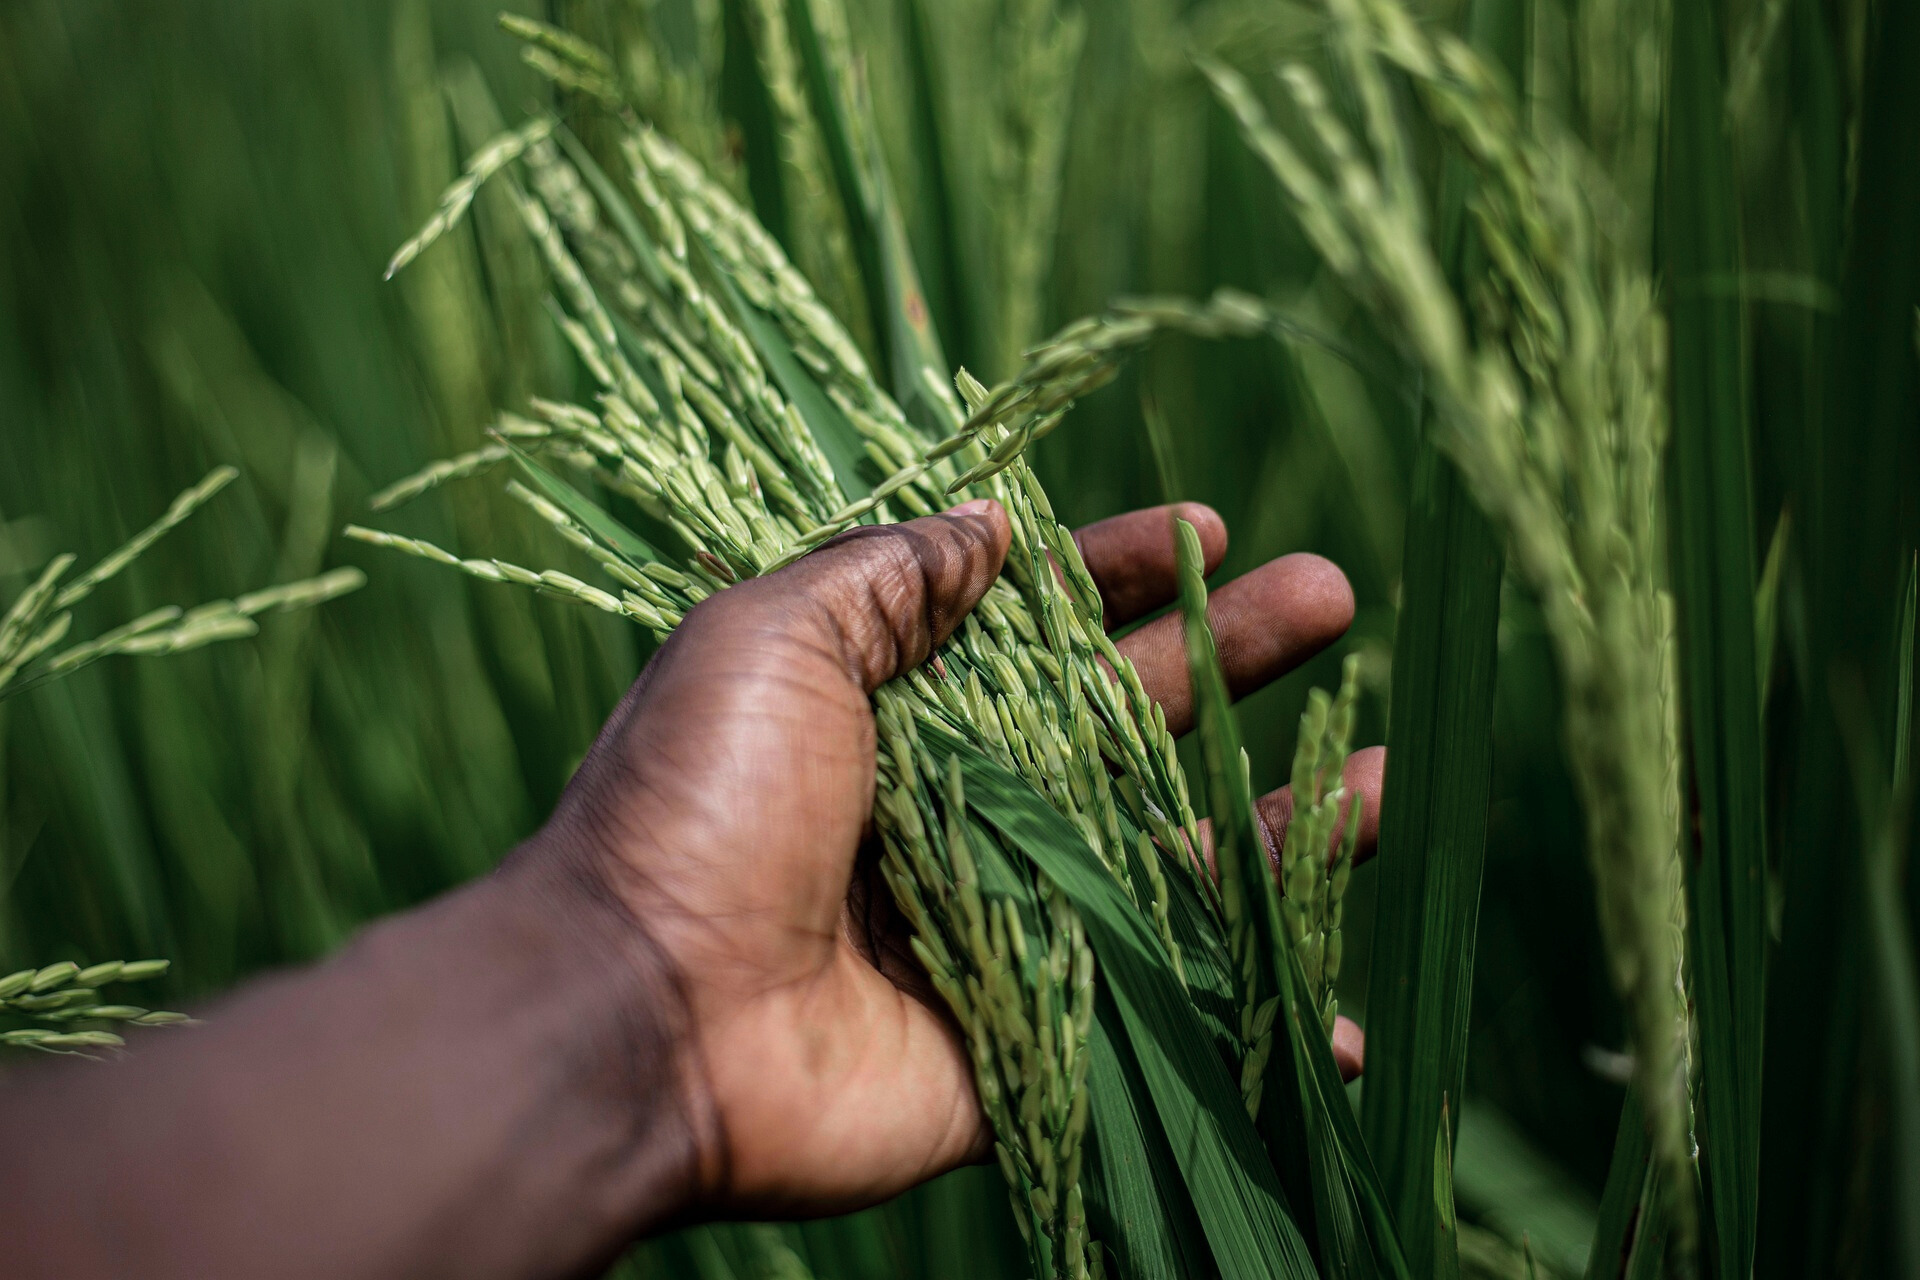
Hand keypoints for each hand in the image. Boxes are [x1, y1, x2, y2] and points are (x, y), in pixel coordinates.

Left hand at [535, 498, 1382, 1221]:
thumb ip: (887, 578)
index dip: (1124, 574)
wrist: (643, 1013)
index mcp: (898, 709)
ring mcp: (1000, 922)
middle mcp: (959, 807)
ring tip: (1387, 780)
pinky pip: (1158, 1015)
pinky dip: (1248, 1021)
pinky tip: (1341, 1016)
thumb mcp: (770, 637)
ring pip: (1166, 866)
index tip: (1211, 530)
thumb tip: (990, 524)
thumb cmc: (698, 804)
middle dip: (1232, 660)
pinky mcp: (1024, 1034)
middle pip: (1126, 726)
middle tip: (1332, 598)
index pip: (1037, 626)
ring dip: (1277, 828)